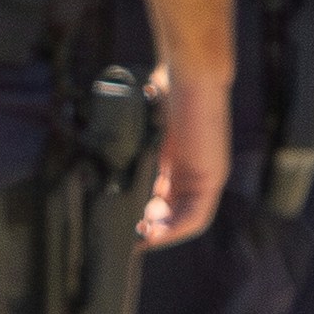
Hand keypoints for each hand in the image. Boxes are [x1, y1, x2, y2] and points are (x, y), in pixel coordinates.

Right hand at [141, 68, 235, 250]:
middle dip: (151, 229)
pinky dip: (176, 230)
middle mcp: (194, 171)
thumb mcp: (144, 123)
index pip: (163, 198)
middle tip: (129, 237)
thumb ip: (131, 142)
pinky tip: (157, 235)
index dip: (145, 215)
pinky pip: (197, 216)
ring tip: (140, 241)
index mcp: (177, 160)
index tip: (125, 224)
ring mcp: (206, 174)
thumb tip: (99, 150)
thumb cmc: (167, 88)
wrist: (191, 73)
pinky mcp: (213, 175)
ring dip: (163, 234)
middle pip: (173, 213)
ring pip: (186, 219)